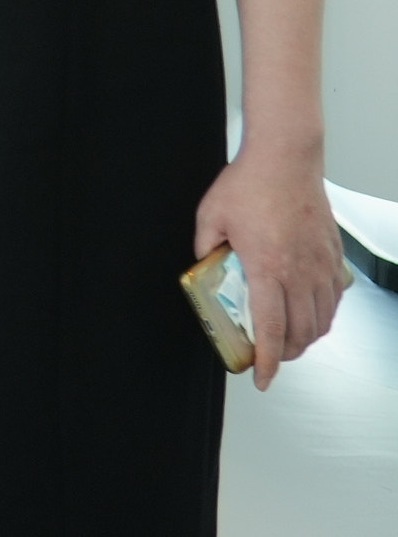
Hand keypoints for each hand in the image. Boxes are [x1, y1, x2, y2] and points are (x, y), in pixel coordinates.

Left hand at [195, 148, 343, 387]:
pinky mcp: (333, 254)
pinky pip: (334, 297)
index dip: (269, 360)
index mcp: (267, 267)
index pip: (272, 328)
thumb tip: (203, 265)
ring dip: (307, 338)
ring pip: (322, 319)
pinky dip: (324, 314)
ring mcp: (321, 264)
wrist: (287, 157)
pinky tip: (311, 312)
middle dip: (287, 354)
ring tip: (290, 341)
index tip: (263, 379)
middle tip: (271, 359)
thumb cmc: (249, 183)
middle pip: (301, 332)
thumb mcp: (210, 216)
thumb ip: (204, 247)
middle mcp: (300, 272)